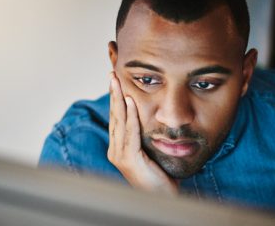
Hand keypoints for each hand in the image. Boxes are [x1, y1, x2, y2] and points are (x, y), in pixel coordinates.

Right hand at [107, 72, 178, 194]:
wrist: (163, 199)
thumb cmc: (160, 177)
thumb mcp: (151, 152)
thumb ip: (145, 137)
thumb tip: (149, 118)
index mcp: (119, 148)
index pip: (117, 118)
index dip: (116, 99)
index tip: (115, 82)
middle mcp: (115, 150)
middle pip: (114, 116)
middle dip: (113, 94)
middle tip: (112, 75)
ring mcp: (119, 155)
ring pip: (118, 121)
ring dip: (118, 99)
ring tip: (117, 82)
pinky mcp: (129, 159)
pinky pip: (129, 132)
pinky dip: (130, 116)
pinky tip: (130, 102)